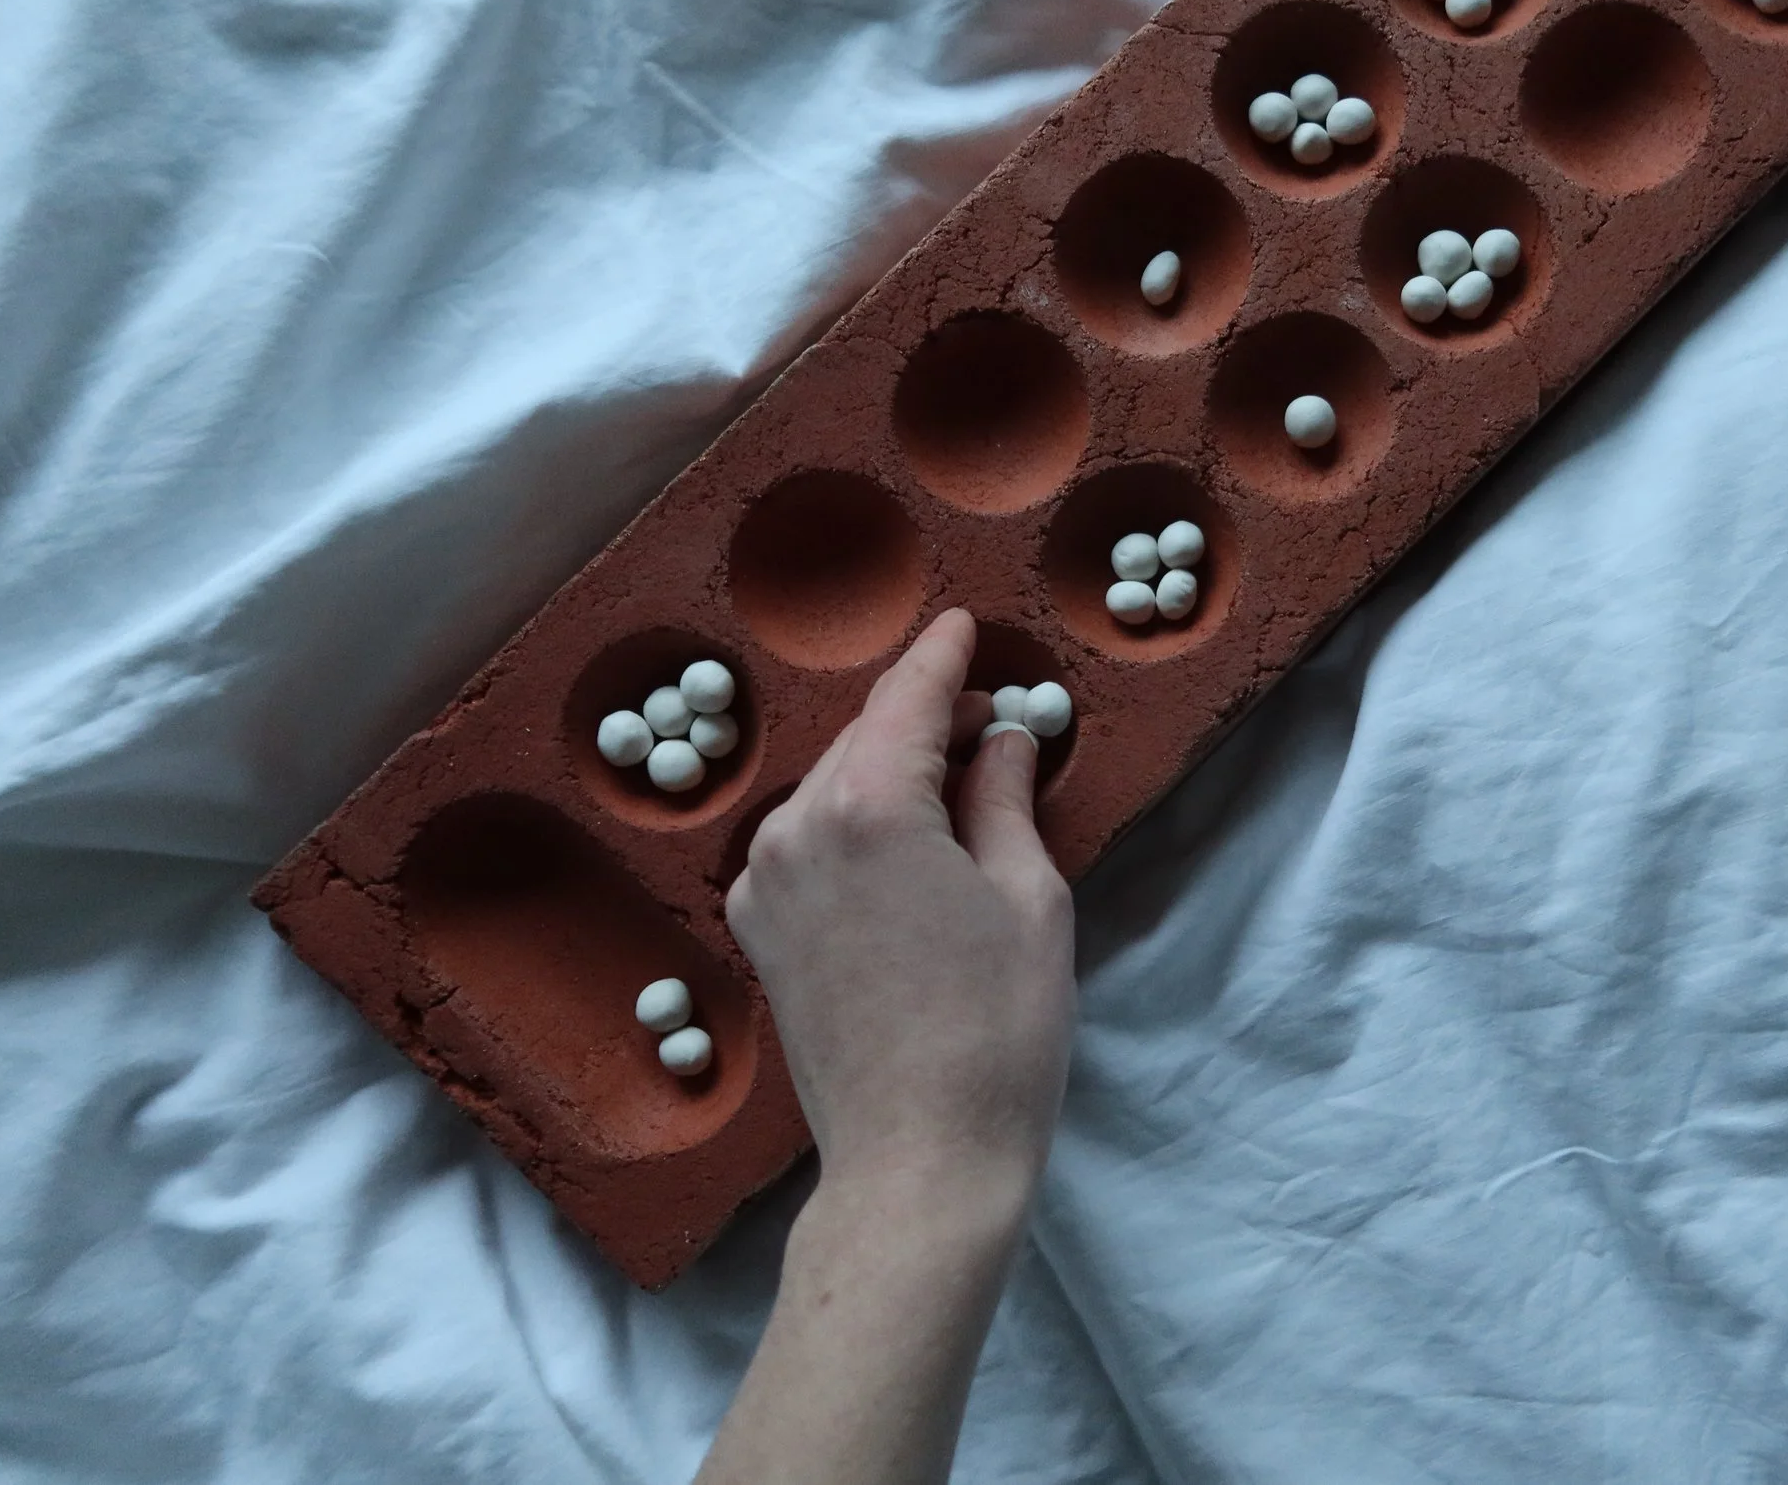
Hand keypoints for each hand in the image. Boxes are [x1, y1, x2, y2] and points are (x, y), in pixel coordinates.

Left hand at [726, 609, 1075, 1200]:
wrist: (916, 1163)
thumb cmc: (998, 1033)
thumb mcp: (1030, 900)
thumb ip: (1005, 799)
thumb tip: (1001, 737)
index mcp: (870, 808)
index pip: (907, 700)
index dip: (943, 658)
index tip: (966, 625)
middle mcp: (797, 830)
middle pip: (864, 740)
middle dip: (923, 719)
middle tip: (993, 722)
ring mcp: (765, 883)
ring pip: (831, 789)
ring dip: (889, 773)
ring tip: (959, 787)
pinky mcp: (758, 932)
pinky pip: (808, 843)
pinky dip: (854, 824)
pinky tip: (907, 847)